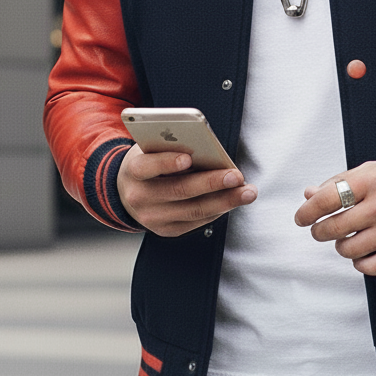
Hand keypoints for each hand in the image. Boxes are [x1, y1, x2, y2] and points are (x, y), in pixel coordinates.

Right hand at [116, 144, 256, 236]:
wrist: (128, 190)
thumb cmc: (148, 160)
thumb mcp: (152, 147)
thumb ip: (171, 146)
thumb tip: (205, 148)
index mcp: (134, 170)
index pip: (148, 167)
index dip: (167, 163)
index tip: (187, 158)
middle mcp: (140, 197)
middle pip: (179, 190)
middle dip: (211, 183)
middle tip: (236, 176)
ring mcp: (153, 218)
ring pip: (193, 210)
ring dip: (225, 201)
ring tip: (247, 192)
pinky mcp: (166, 230)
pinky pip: (196, 221)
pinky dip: (217, 210)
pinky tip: (233, 200)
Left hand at [293, 158, 375, 275]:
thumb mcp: (375, 169)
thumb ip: (341, 182)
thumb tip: (309, 195)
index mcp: (369, 180)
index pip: (325, 199)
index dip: (306, 211)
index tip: (301, 217)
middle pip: (332, 228)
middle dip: (320, 231)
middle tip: (321, 230)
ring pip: (348, 249)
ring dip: (341, 246)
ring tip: (346, 238)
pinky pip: (369, 267)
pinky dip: (360, 262)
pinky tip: (363, 253)